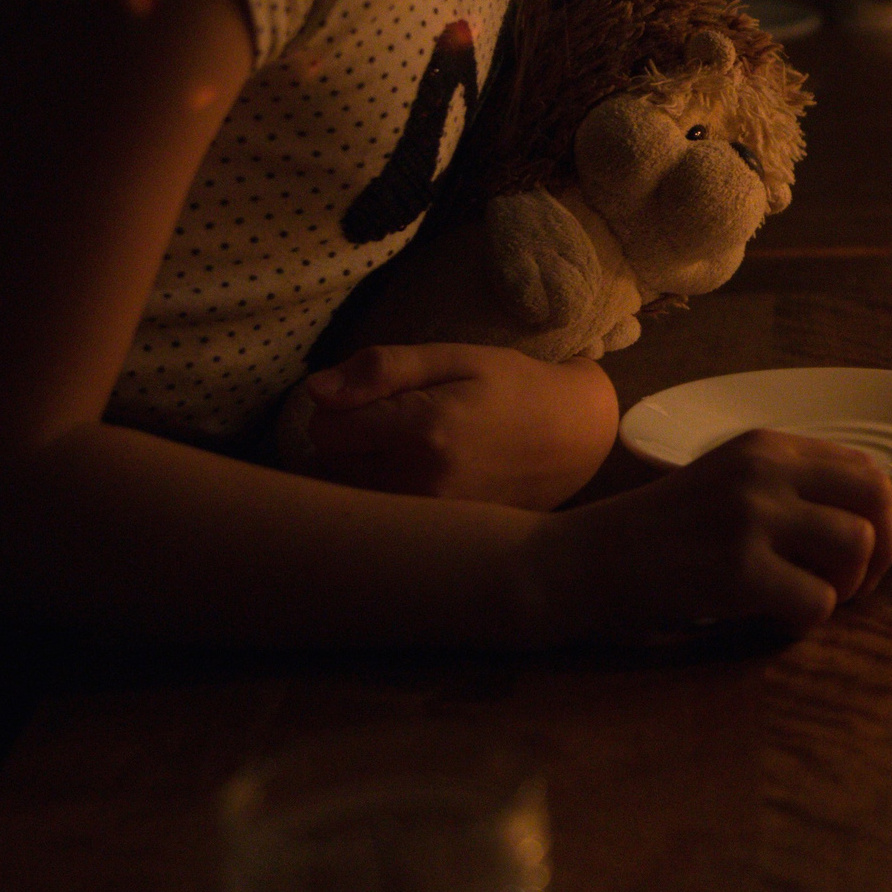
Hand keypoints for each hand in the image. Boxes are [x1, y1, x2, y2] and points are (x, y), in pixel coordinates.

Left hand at [301, 342, 618, 510]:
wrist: (575, 437)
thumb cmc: (515, 386)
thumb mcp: (456, 358)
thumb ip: (384, 369)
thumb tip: (316, 390)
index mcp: (421, 430)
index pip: (325, 426)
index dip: (342, 404)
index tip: (376, 394)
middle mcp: (418, 481)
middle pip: (331, 463)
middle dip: (350, 437)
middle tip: (396, 417)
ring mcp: (427, 515)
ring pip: (350, 492)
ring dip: (363, 467)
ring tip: (407, 445)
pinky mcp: (435, 533)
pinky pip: (378, 514)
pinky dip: (384, 492)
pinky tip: (420, 472)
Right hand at [524, 429, 891, 641]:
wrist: (576, 562)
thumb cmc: (657, 536)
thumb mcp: (728, 490)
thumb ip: (798, 498)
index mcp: (766, 446)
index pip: (866, 467)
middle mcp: (764, 470)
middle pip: (874, 497)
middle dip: (890, 548)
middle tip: (864, 586)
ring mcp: (750, 517)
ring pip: (856, 550)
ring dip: (848, 589)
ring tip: (807, 599)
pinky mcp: (736, 570)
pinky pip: (817, 602)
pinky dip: (806, 620)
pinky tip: (769, 618)